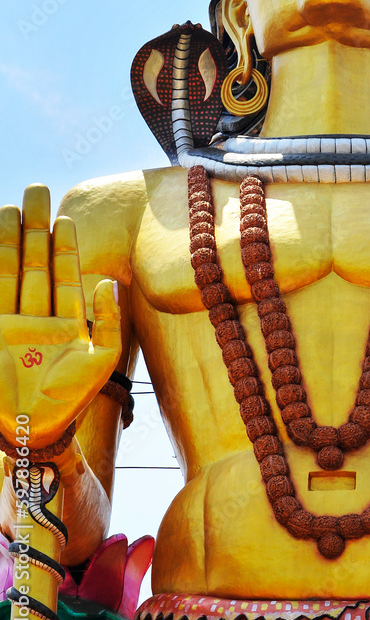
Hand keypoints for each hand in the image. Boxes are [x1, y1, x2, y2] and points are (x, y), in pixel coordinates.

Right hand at [0, 184, 121, 449]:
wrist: (34, 429)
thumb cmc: (71, 400)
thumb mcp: (100, 360)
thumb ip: (108, 321)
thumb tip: (108, 284)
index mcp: (65, 320)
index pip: (64, 272)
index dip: (64, 244)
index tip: (65, 214)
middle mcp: (37, 316)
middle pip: (36, 261)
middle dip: (35, 226)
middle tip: (36, 190)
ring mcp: (12, 322)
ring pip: (12, 271)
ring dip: (11, 239)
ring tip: (12, 206)